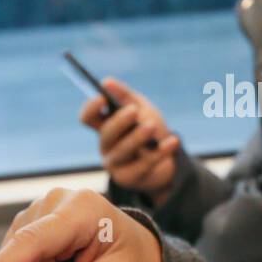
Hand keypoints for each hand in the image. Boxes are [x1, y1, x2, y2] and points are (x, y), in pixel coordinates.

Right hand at [78, 78, 179, 203]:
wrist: (168, 160)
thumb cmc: (150, 128)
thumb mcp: (141, 107)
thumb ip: (125, 95)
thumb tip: (106, 82)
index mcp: (104, 125)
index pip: (87, 117)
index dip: (91, 108)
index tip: (102, 97)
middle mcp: (106, 145)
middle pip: (106, 133)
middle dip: (119, 122)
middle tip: (134, 111)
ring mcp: (115, 164)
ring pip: (122, 151)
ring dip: (137, 137)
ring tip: (151, 126)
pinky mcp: (129, 179)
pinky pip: (144, 165)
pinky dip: (160, 152)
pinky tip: (174, 140)